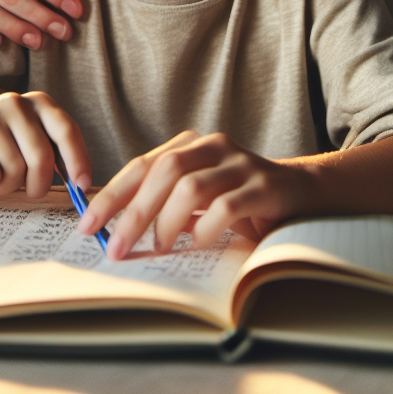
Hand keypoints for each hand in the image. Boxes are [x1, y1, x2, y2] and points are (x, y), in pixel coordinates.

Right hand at [0, 92, 92, 195]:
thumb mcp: (30, 138)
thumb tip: (82, 185)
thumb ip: (55, 152)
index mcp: (39, 102)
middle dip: (40, 184)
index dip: (78, 160)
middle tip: (34, 192)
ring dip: (10, 185)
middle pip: (41, 156)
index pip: (66, 130)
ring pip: (15, 170)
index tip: (82, 187)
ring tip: (1, 176)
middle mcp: (15, 103)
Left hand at [79, 131, 312, 259]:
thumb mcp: (199, 198)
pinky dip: (205, 229)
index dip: (112, 195)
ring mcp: (241, 164)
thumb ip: (165, 204)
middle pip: (163, 171)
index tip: (88, 225)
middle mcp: (215, 146)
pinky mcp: (264, 186)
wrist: (304, 195)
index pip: (142, 165)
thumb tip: (117, 229)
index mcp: (192, 145)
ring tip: (158, 248)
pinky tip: (200, 244)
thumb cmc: (243, 201)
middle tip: (115, 247)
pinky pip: (225, 206)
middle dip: (133, 212)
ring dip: (167, 222)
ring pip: (190, 186)